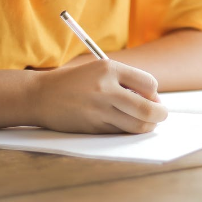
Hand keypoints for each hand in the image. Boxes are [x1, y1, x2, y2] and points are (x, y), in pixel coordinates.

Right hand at [32, 60, 166, 133]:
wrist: (40, 96)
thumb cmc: (75, 82)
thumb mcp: (99, 70)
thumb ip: (126, 81)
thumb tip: (154, 101)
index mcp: (109, 69)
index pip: (149, 83)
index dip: (154, 93)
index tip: (151, 97)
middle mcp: (105, 89)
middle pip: (148, 109)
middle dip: (160, 114)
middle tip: (161, 115)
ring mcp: (99, 110)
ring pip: (137, 125)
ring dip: (148, 125)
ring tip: (146, 122)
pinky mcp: (93, 127)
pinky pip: (120, 132)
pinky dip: (128, 130)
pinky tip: (124, 125)